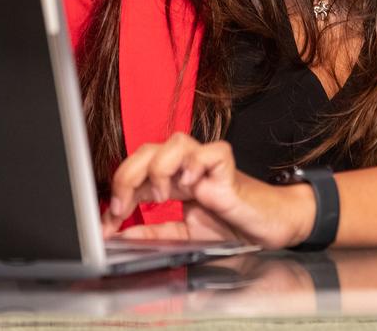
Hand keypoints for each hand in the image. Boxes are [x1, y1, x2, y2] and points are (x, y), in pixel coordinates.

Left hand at [102, 132, 315, 249]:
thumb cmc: (233, 226)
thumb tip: (122, 236)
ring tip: (161, 194)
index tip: (106, 224)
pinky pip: (212, 151)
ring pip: (175, 141)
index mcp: (173, 181)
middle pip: (148, 149)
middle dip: (127, 175)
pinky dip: (197, 163)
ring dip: (159, 166)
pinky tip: (192, 183)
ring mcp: (207, 165)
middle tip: (121, 207)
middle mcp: (187, 167)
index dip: (118, 192)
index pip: (136, 173)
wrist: (270, 227)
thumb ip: (156, 234)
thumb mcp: (185, 235)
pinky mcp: (229, 169)